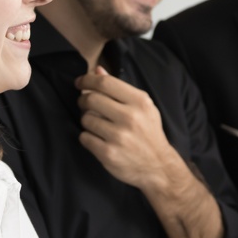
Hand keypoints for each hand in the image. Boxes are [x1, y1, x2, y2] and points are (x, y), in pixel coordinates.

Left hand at [76, 66, 180, 191]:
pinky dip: (88, 137)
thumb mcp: (142, 107)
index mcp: (140, 102)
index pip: (105, 83)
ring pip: (86, 119)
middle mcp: (130, 117)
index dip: (87, 80)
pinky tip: (99, 139)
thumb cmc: (148, 132)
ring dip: (87, 120)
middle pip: (91, 99)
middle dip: (83, 100)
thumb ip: (119, 88)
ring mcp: (119, 136)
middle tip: (85, 103)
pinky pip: (85, 137)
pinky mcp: (109, 153)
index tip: (80, 82)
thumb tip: (98, 70)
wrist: (158, 166)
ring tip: (98, 125)